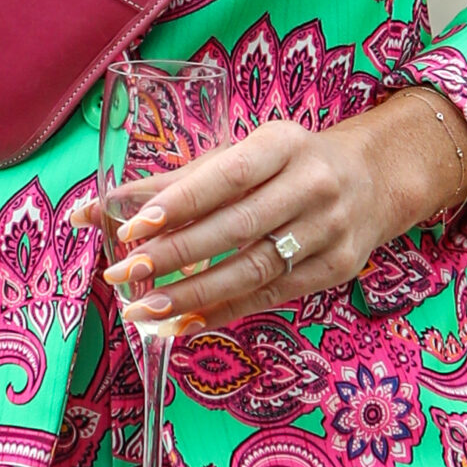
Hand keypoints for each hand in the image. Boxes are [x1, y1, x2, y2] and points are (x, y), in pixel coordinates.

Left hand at [87, 88, 466, 328]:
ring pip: (254, 269)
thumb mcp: (239, 157)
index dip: (180, 202)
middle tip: (123, 274)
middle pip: (237, 227)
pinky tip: (184, 323)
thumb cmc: (286, 165)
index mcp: (283, 144)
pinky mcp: (337, 268)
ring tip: (144, 309)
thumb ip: (171, 184)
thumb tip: (93, 209)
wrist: (373, 179)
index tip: (131, 228)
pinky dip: (224, 312)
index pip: (227, 175)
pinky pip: (272, 296)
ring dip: (194, 294)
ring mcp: (330, 230)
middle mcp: (312, 185)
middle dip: (174, 255)